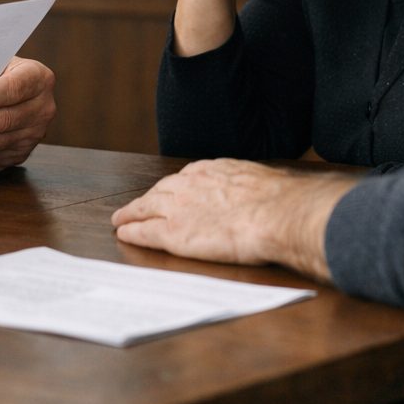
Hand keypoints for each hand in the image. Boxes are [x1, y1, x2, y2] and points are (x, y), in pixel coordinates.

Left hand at [111, 159, 357, 280]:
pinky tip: (124, 233)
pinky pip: (145, 231)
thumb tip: (268, 196)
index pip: (186, 178)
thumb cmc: (281, 201)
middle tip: (136, 206)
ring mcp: (179, 207)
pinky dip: (132, 231)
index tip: (170, 193)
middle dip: (148, 198)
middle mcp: (190, 183)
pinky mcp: (173, 232)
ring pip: (146, 207)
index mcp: (213, 169)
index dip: (175, 188)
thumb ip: (253, 188)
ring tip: (121, 219)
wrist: (278, 214)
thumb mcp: (264, 182)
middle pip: (161, 190)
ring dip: (131, 213)